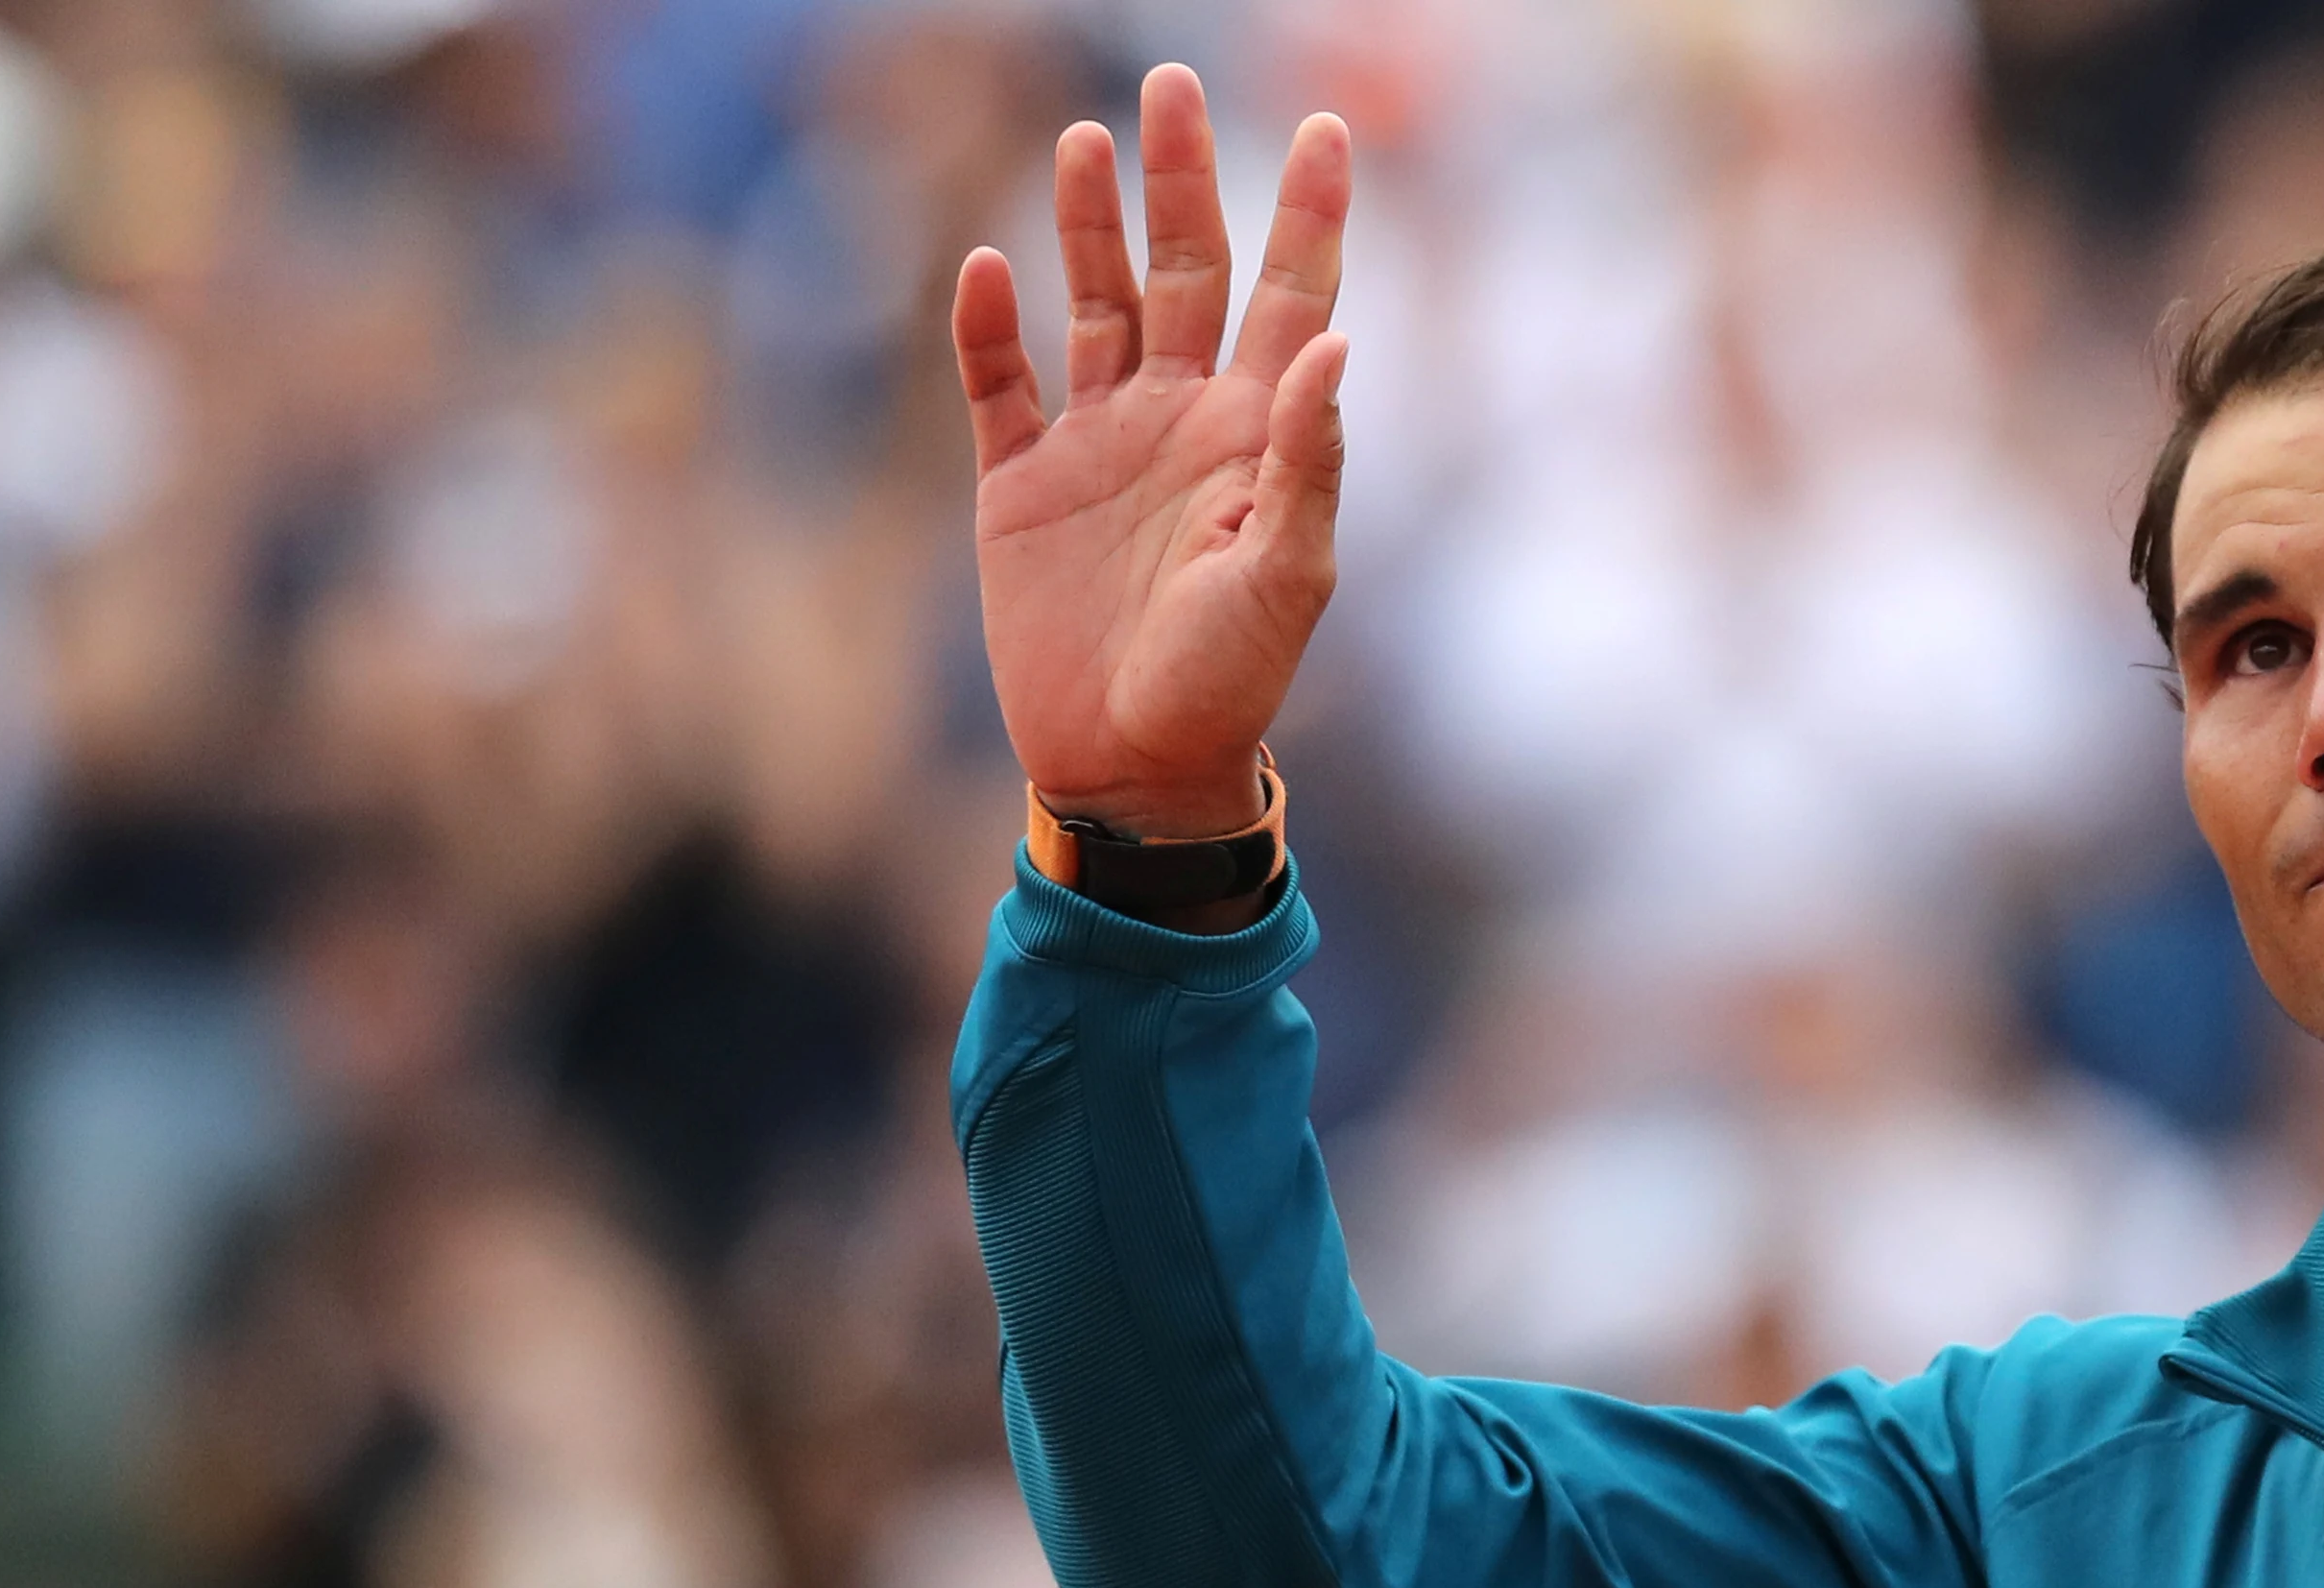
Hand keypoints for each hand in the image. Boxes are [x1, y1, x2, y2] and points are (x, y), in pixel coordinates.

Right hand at [953, 66, 1348, 839]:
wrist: (1132, 768)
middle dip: (1182, 180)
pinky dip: (988, 328)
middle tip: (1171, 83)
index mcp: (1256, 435)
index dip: (1307, 214)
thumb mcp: (1286, 581)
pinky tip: (988, 266)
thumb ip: (1309, 463)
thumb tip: (1335, 340)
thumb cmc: (1228, 685)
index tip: (1324, 124)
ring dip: (1087, 225)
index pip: (1291, 296)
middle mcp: (1180, 420)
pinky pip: (998, 385)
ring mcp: (1099, 445)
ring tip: (1087, 141)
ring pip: (1096, 304)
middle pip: (1187, 271)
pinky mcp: (1021, 486)